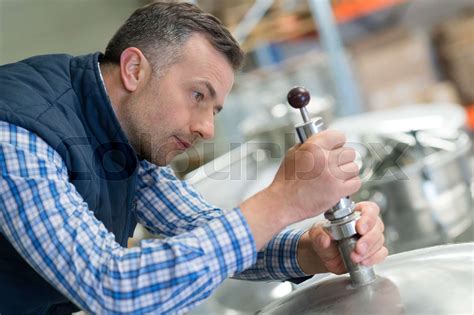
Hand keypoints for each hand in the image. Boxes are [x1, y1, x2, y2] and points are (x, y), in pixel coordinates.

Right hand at [240, 130, 360, 249]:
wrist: (283, 202)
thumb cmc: (286, 180)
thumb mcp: (293, 153)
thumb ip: (311, 144)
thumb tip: (325, 140)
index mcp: (314, 146)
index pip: (339, 136)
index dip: (337, 143)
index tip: (335, 148)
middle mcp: (325, 159)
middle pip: (349, 152)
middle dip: (342, 159)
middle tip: (333, 167)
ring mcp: (333, 175)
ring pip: (354, 168)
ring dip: (346, 173)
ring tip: (334, 178)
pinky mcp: (338, 190)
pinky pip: (356, 182)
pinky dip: (349, 186)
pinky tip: (339, 187)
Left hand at [297, 202, 387, 274]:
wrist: (323, 255)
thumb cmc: (322, 238)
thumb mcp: (316, 234)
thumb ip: (318, 235)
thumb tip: (325, 239)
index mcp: (354, 214)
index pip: (369, 209)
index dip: (368, 217)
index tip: (360, 228)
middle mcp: (365, 224)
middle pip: (377, 226)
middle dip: (369, 239)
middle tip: (358, 248)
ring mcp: (370, 238)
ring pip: (380, 240)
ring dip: (369, 251)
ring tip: (355, 257)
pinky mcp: (372, 252)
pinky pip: (381, 253)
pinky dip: (374, 258)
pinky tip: (363, 262)